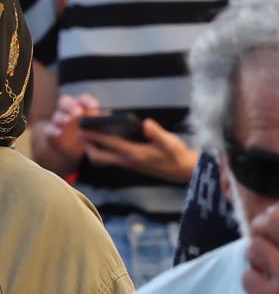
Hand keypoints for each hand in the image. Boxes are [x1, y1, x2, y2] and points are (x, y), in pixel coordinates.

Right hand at [38, 92, 99, 166]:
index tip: (94, 107)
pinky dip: (53, 130)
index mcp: (81, 106)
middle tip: (79, 113)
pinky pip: (49, 129)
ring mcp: (58, 120)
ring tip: (69, 121)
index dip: (88, 101)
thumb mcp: (96, 127)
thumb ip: (100, 120)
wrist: (74, 148)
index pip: (83, 98)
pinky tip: (59, 133)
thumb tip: (108, 114)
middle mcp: (68, 110)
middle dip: (71, 106)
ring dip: (63, 117)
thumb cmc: (88, 132)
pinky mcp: (51, 131)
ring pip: (57, 115)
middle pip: (66, 101)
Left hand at [81, 118, 198, 182]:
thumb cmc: (178, 155)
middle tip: (81, 130)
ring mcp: (128, 164)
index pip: (109, 143)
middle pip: (97, 156)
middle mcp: (127, 160)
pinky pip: (109, 158)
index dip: (94, 133)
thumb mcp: (171, 143)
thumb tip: (146, 123)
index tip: (82, 124)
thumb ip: (157, 134)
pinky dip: (101, 149)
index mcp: (135, 154)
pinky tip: (103, 139)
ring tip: (88, 133)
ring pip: (101, 159)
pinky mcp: (130, 164)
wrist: (184, 170)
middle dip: (86, 144)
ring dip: (91, 148)